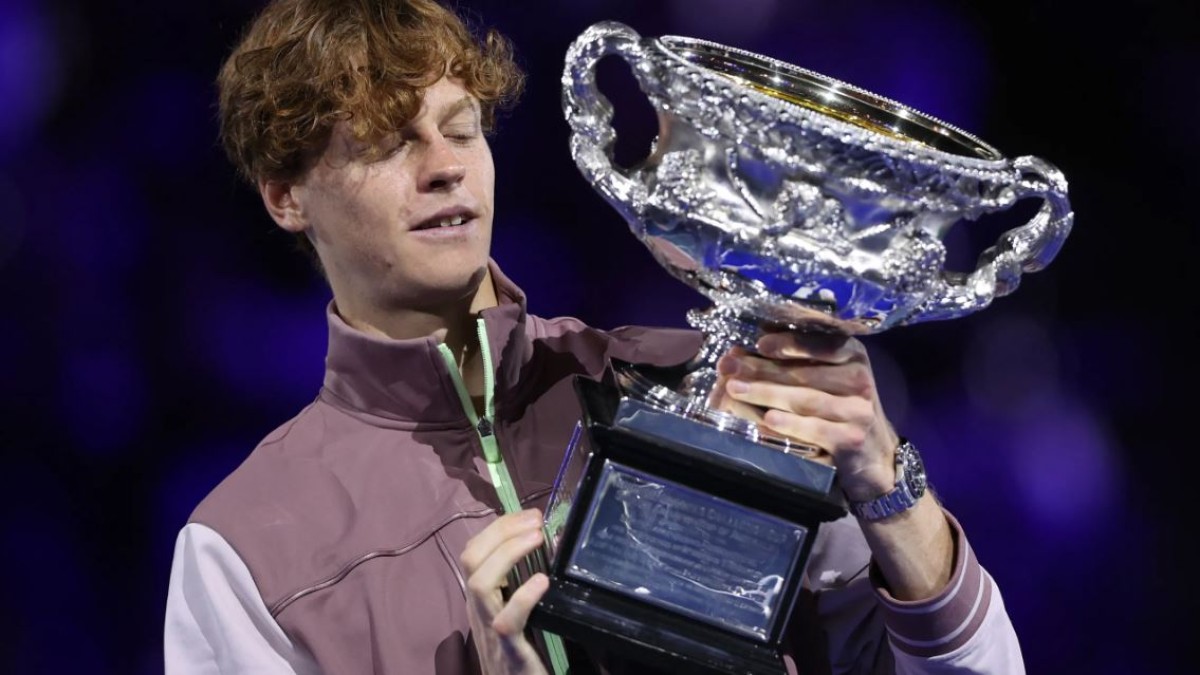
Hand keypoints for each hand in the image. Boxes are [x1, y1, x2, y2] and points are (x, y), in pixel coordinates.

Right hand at [460, 509, 550, 674]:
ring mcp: (490, 630)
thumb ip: (527, 582)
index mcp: (481, 599)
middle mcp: (479, 610)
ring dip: (508, 554)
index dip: (499, 527)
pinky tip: (542, 582)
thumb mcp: (521, 612)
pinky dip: (523, 596)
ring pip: (479, 584)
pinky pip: (507, 621)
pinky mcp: (509, 652)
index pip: (475, 551)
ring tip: (536, 539)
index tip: (529, 515)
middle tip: (535, 521)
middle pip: (471, 559)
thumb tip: (552, 543)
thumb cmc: (525, 653)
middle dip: (501, 531)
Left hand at [712, 330, 899, 501]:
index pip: (821, 344)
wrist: (872, 456)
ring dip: (766, 393)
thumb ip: (796, 362)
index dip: (790, 342)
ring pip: (805, 399)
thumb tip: (750, 346)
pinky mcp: (851, 438)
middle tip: (728, 366)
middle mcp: (859, 380)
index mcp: (852, 356)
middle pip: (804, 373)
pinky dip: (789, 424)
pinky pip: (815, 428)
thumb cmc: (840, 409)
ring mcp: (857, 410)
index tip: (760, 343)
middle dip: (761, 369)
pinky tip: (767, 419)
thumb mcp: (827, 378)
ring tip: (735, 389)